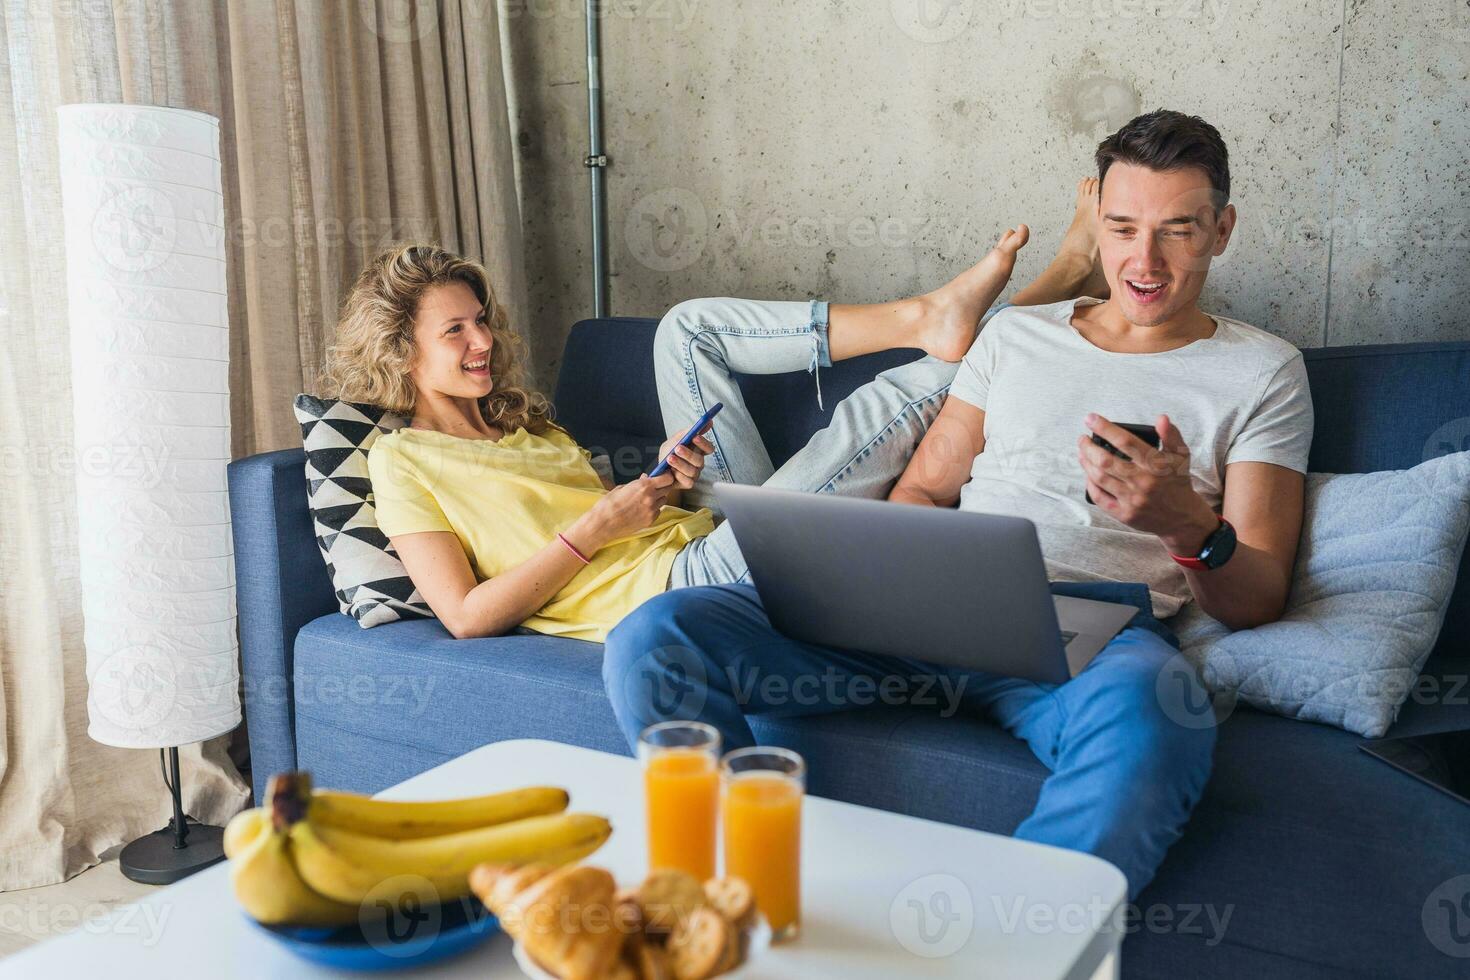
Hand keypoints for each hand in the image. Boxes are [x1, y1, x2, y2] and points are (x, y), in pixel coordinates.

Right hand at [575, 473, 675, 549]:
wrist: (603, 524)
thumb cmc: (608, 504)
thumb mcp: (621, 487)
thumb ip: (637, 483)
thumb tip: (645, 478)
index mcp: (644, 486)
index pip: (667, 478)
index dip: (667, 476)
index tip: (664, 475)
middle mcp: (651, 498)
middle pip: (668, 488)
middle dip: (663, 486)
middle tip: (655, 486)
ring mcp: (651, 510)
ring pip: (663, 500)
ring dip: (659, 497)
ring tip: (647, 498)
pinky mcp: (650, 520)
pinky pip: (658, 511)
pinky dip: (654, 508)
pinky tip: (643, 508)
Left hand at [655, 425, 714, 491]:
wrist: (657, 467)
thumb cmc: (669, 452)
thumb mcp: (675, 439)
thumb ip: (690, 431)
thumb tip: (708, 421)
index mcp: (698, 451)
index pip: (708, 448)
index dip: (703, 443)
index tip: (695, 437)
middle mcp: (698, 463)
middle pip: (700, 460)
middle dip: (688, 454)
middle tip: (677, 448)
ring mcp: (694, 474)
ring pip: (692, 471)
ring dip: (680, 464)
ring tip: (669, 459)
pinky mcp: (687, 483)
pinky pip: (688, 482)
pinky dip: (678, 476)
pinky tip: (671, 471)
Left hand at [1077, 413, 1218, 553]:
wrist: (1182, 518)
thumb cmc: (1178, 482)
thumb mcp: (1181, 456)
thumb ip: (1171, 435)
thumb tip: (1160, 418)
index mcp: (1156, 465)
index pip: (1126, 442)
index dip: (1105, 428)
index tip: (1090, 419)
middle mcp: (1143, 482)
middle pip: (1106, 460)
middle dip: (1088, 447)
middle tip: (1082, 439)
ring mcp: (1132, 499)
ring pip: (1100, 478)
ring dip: (1086, 463)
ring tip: (1082, 453)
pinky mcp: (1125, 514)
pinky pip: (1100, 498)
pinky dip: (1090, 484)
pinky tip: (1088, 474)